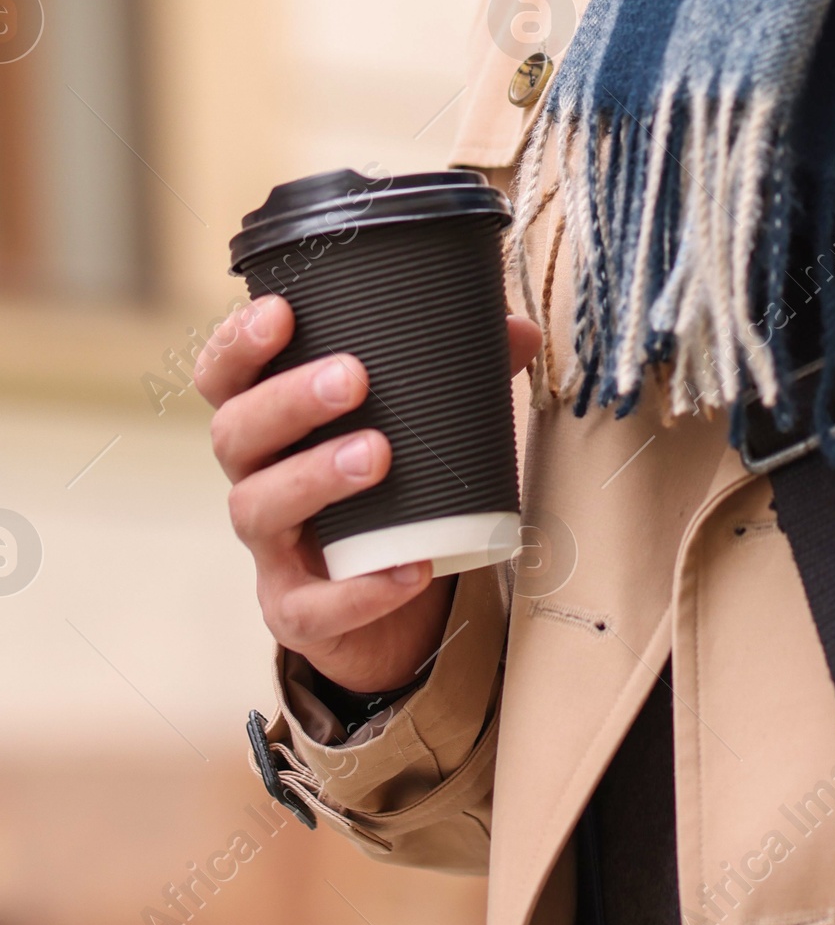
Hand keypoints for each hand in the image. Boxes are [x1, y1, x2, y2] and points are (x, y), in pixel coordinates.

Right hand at [198, 294, 539, 694]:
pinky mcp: (294, 611)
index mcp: (272, 427)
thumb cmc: (395, 496)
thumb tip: (519, 330)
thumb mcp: (418, 433)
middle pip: (235, 432)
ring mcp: (271, 549)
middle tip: (353, 380)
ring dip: (314, 477)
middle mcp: (256, 480)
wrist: (398, 612)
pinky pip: (310, 607)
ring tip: (377, 455)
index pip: (226, 378)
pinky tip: (408, 568)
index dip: (238, 344)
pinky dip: (357, 591)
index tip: (282, 312)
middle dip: (288, 401)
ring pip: (258, 508)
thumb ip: (460, 377)